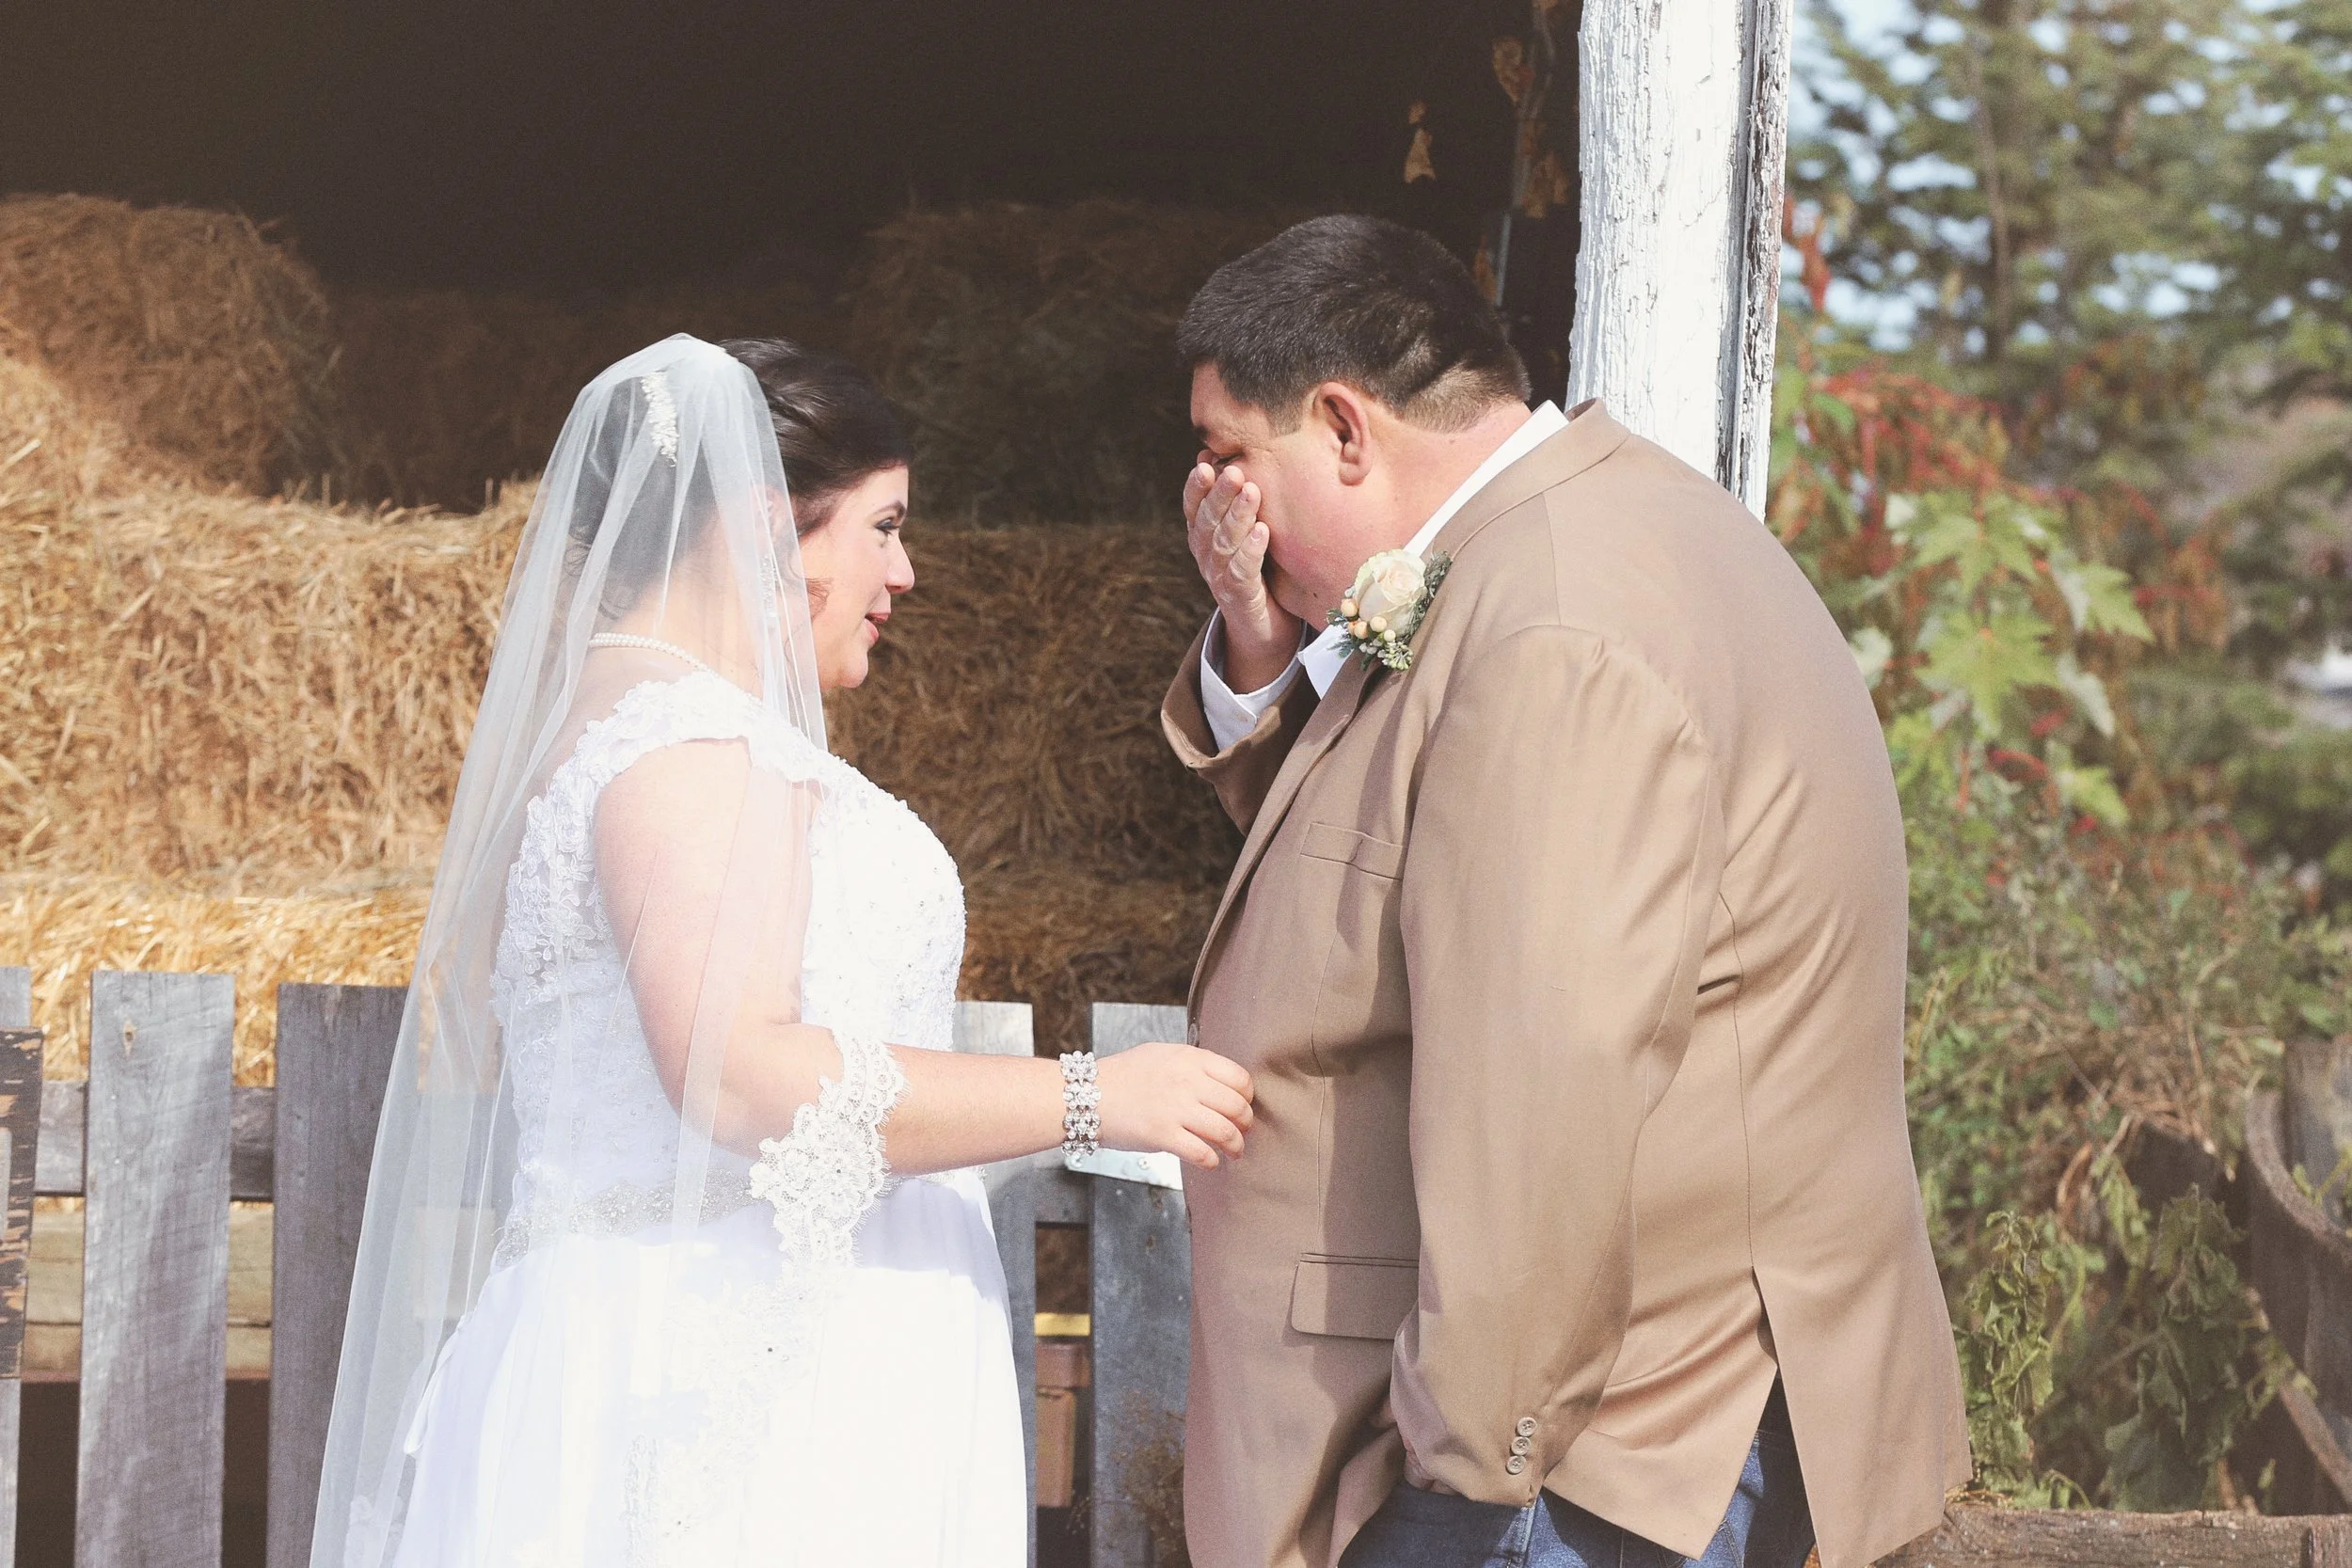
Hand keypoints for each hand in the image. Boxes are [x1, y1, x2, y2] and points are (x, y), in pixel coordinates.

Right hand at [1096, 1041, 1255, 1169]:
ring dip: (1236, 1146)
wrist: (1087, 1096)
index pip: (1239, 1078)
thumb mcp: (1160, 1054)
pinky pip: (1202, 1153)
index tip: (1243, 1106)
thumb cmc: (1121, 1076)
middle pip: (1237, 1106)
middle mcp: (1187, 1082)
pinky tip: (1211, 1161)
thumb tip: (1220, 1082)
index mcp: (1189, 1059)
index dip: (1247, 1096)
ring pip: (1225, 1131)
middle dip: (1246, 1124)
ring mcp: (1176, 1109)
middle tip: (1243, 1132)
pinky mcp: (1163, 1135)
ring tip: (1234, 1151)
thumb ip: (1191, 1065)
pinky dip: (1212, 1161)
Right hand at [1186, 461, 1303, 693]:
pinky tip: (1262, 531)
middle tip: (1234, 470)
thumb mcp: (1245, 533)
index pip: (1193, 508)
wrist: (1264, 629)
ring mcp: (1220, 578)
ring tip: (1251, 492)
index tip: (1205, 462)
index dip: (1197, 487)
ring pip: (1223, 543)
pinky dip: (1251, 551)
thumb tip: (1233, 457)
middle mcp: (1206, 556)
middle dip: (1219, 495)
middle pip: (1207, 522)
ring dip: (1237, 516)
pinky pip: (1242, 572)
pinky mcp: (1240, 598)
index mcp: (1203, 538)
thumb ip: (1237, 503)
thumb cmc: (1259, 571)